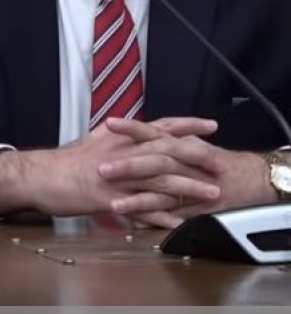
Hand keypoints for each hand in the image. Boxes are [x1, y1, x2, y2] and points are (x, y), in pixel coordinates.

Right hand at [0, 117, 219, 217]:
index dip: (187, 125)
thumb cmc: (65, 161)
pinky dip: (161, 216)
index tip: (210, 126)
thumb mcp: (95, 140)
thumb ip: (120, 138)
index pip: (159, 126)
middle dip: (196, 157)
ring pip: (160, 180)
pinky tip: (177, 222)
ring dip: (188, 188)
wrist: (40, 175)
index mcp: (119, 138)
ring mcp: (117, 176)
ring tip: (210, 195)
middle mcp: (122, 153)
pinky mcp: (109, 198)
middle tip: (217, 163)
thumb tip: (137, 134)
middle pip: (167, 152)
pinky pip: (141, 209)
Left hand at [99, 118, 274, 227]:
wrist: (247, 179)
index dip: (131, 128)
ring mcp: (190, 187)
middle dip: (128, 165)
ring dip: (136, 199)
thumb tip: (128, 132)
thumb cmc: (212, 160)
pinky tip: (137, 224)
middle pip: (155, 161)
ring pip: (161, 192)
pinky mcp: (195, 208)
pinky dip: (155, 220)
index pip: (152, 131)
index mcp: (179, 144)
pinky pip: (172, 215)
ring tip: (113, 204)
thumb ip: (162, 136)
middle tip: (100, 168)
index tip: (109, 124)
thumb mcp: (188, 142)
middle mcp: (184, 164)